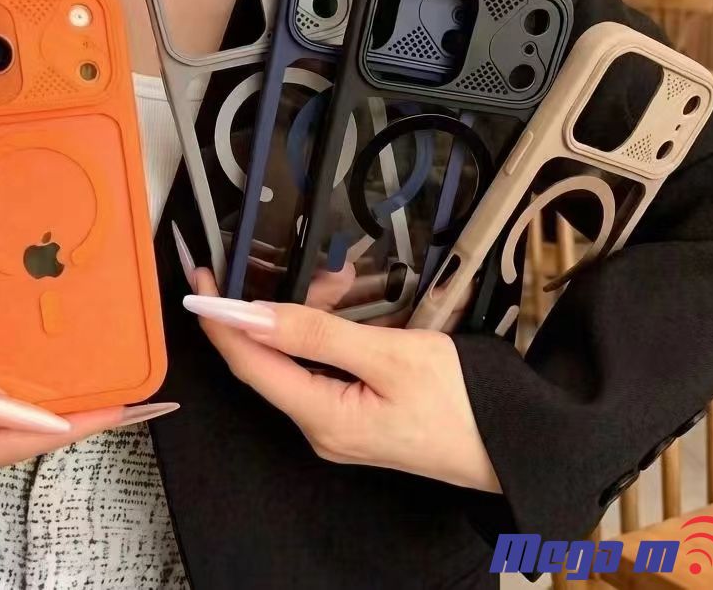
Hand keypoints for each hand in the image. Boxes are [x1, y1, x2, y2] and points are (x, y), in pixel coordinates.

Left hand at [173, 237, 498, 491]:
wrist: (510, 447)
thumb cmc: (461, 405)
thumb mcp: (391, 357)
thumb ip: (318, 334)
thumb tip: (256, 316)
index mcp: (321, 417)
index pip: (249, 364)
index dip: (221, 321)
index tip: (201, 283)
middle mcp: (320, 426)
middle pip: (272, 358)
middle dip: (275, 307)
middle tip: (296, 266)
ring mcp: (337, 424)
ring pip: (301, 358)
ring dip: (311, 316)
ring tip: (342, 282)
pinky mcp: (354, 416)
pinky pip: (324, 368)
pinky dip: (330, 335)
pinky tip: (350, 309)